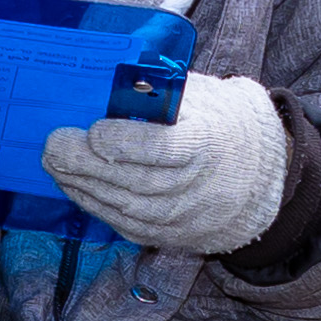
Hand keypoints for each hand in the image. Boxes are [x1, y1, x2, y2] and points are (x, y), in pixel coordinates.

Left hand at [42, 71, 285, 254]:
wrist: (266, 180)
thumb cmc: (229, 126)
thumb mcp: (209, 97)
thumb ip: (167, 92)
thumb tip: (119, 86)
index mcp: (210, 144)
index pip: (164, 150)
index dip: (125, 142)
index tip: (94, 130)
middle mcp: (196, 187)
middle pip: (135, 181)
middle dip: (87, 165)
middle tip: (54, 146)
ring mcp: (184, 217)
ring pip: (124, 206)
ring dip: (83, 186)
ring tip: (55, 164)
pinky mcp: (171, 234)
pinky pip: (126, 224)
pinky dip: (95, 206)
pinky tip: (75, 187)